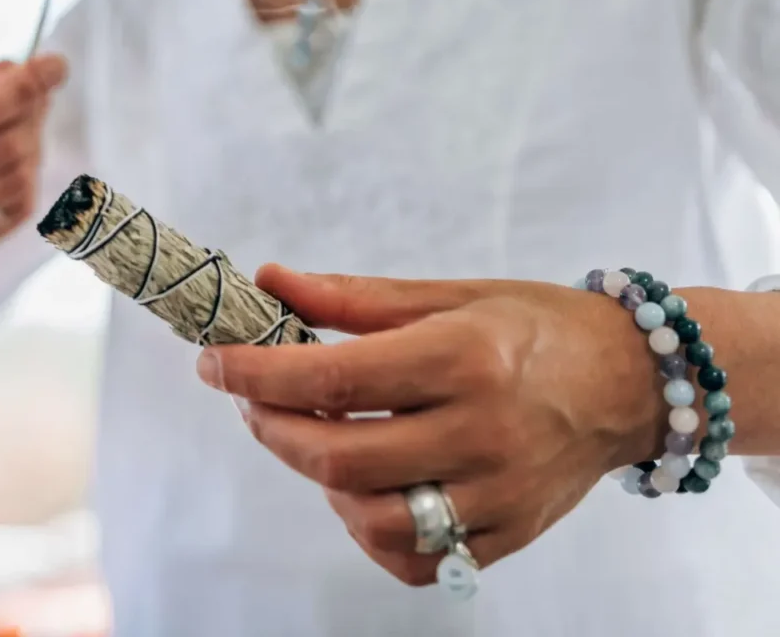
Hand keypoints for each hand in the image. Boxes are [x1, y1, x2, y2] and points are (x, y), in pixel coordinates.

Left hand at [197, 265, 666, 585]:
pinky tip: (362, 486)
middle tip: (251, 398)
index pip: (336, 377)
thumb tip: (271, 282)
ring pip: (371, 519)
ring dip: (317, 480)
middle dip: (271, 428)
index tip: (213, 362)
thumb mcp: (446, 293)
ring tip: (310, 436)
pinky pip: (416, 558)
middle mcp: (481, 432)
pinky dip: (368, 528)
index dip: (258, 373)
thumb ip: (353, 298)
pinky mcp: (507, 535)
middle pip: (341, 459)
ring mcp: (497, 494)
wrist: (628, 381)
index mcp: (463, 358)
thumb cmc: (533, 325)